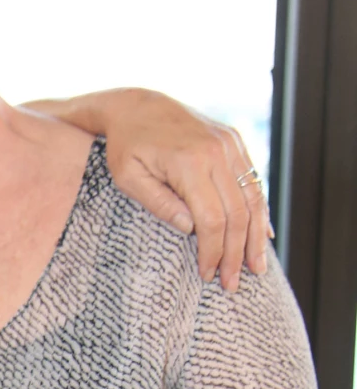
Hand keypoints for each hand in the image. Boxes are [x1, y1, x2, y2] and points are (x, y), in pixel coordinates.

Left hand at [30, 88, 271, 291]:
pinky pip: (253, 181)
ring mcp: (230, 144)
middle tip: (232, 283)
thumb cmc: (126, 146)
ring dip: (255, 237)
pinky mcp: (235, 142)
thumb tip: (191, 230)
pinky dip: (259, 211)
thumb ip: (160, 203)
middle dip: (236, 253)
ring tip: (256, 268)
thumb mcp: (129, 178)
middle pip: (237, 213)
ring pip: (253, 198)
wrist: (138, 105)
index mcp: (189, 162)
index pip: (211, 218)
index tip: (207, 274)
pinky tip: (261, 235)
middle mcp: (217, 152)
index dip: (212, 250)